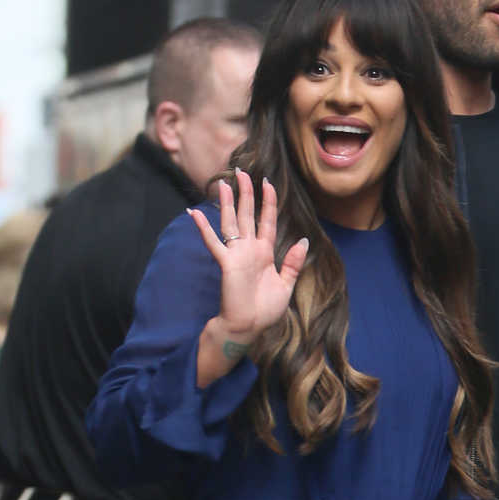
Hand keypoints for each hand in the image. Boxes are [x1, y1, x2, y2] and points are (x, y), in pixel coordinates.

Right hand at [189, 170, 309, 346]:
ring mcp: (237, 255)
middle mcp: (250, 250)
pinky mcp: (226, 263)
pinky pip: (213, 242)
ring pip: (231, 222)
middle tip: (242, 172)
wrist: (248, 327)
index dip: (268, 202)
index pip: (267, 221)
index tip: (267, 182)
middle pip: (247, 215)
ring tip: (223, 184)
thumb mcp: (286, 285)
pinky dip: (204, 228)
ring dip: (227, 203)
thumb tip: (303, 241)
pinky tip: (195, 213)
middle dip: (246, 193)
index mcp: (265, 253)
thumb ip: (293, 264)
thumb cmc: (264, 311)